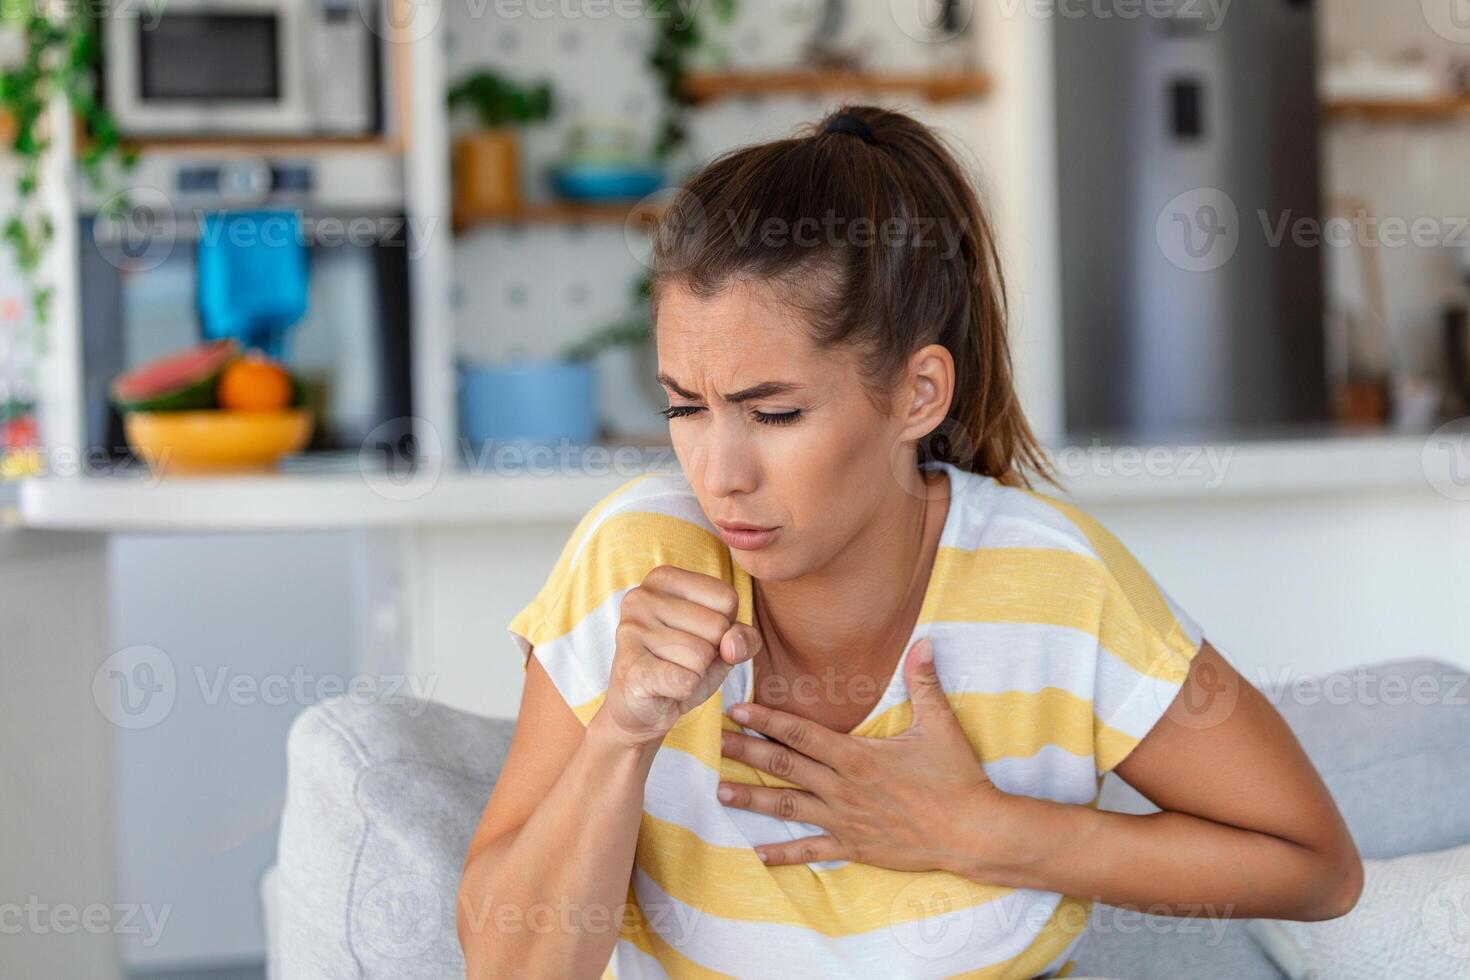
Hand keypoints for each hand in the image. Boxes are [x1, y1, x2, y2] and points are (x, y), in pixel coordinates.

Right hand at [597, 564, 762, 748]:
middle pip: (717, 626)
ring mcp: (631, 631)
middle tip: (681, 658)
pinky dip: (684, 691)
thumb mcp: (723, 644)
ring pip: (702, 655)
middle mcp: (641, 597)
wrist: (641, 709)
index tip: (696, 635)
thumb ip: (743, 636)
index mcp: (663, 578)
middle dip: (710, 652)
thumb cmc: (683, 665)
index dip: (724, 626)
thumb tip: (732, 645)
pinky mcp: (631, 667)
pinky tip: (663, 687)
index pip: (727, 597)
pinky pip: (687, 680)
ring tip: (670, 670)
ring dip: (696, 672)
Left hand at [717, 636, 1010, 874]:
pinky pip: (812, 850)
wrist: (972, 832)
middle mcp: (842, 787)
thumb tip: (924, 641)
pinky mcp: (855, 846)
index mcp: (856, 756)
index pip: (801, 733)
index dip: (766, 720)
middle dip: (746, 753)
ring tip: (718, 792)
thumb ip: (924, 683)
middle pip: (784, 767)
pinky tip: (759, 855)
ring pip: (788, 807)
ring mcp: (845, 819)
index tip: (736, 710)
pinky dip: (784, 853)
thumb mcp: (940, 725)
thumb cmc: (956, 777)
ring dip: (751, 800)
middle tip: (713, 745)